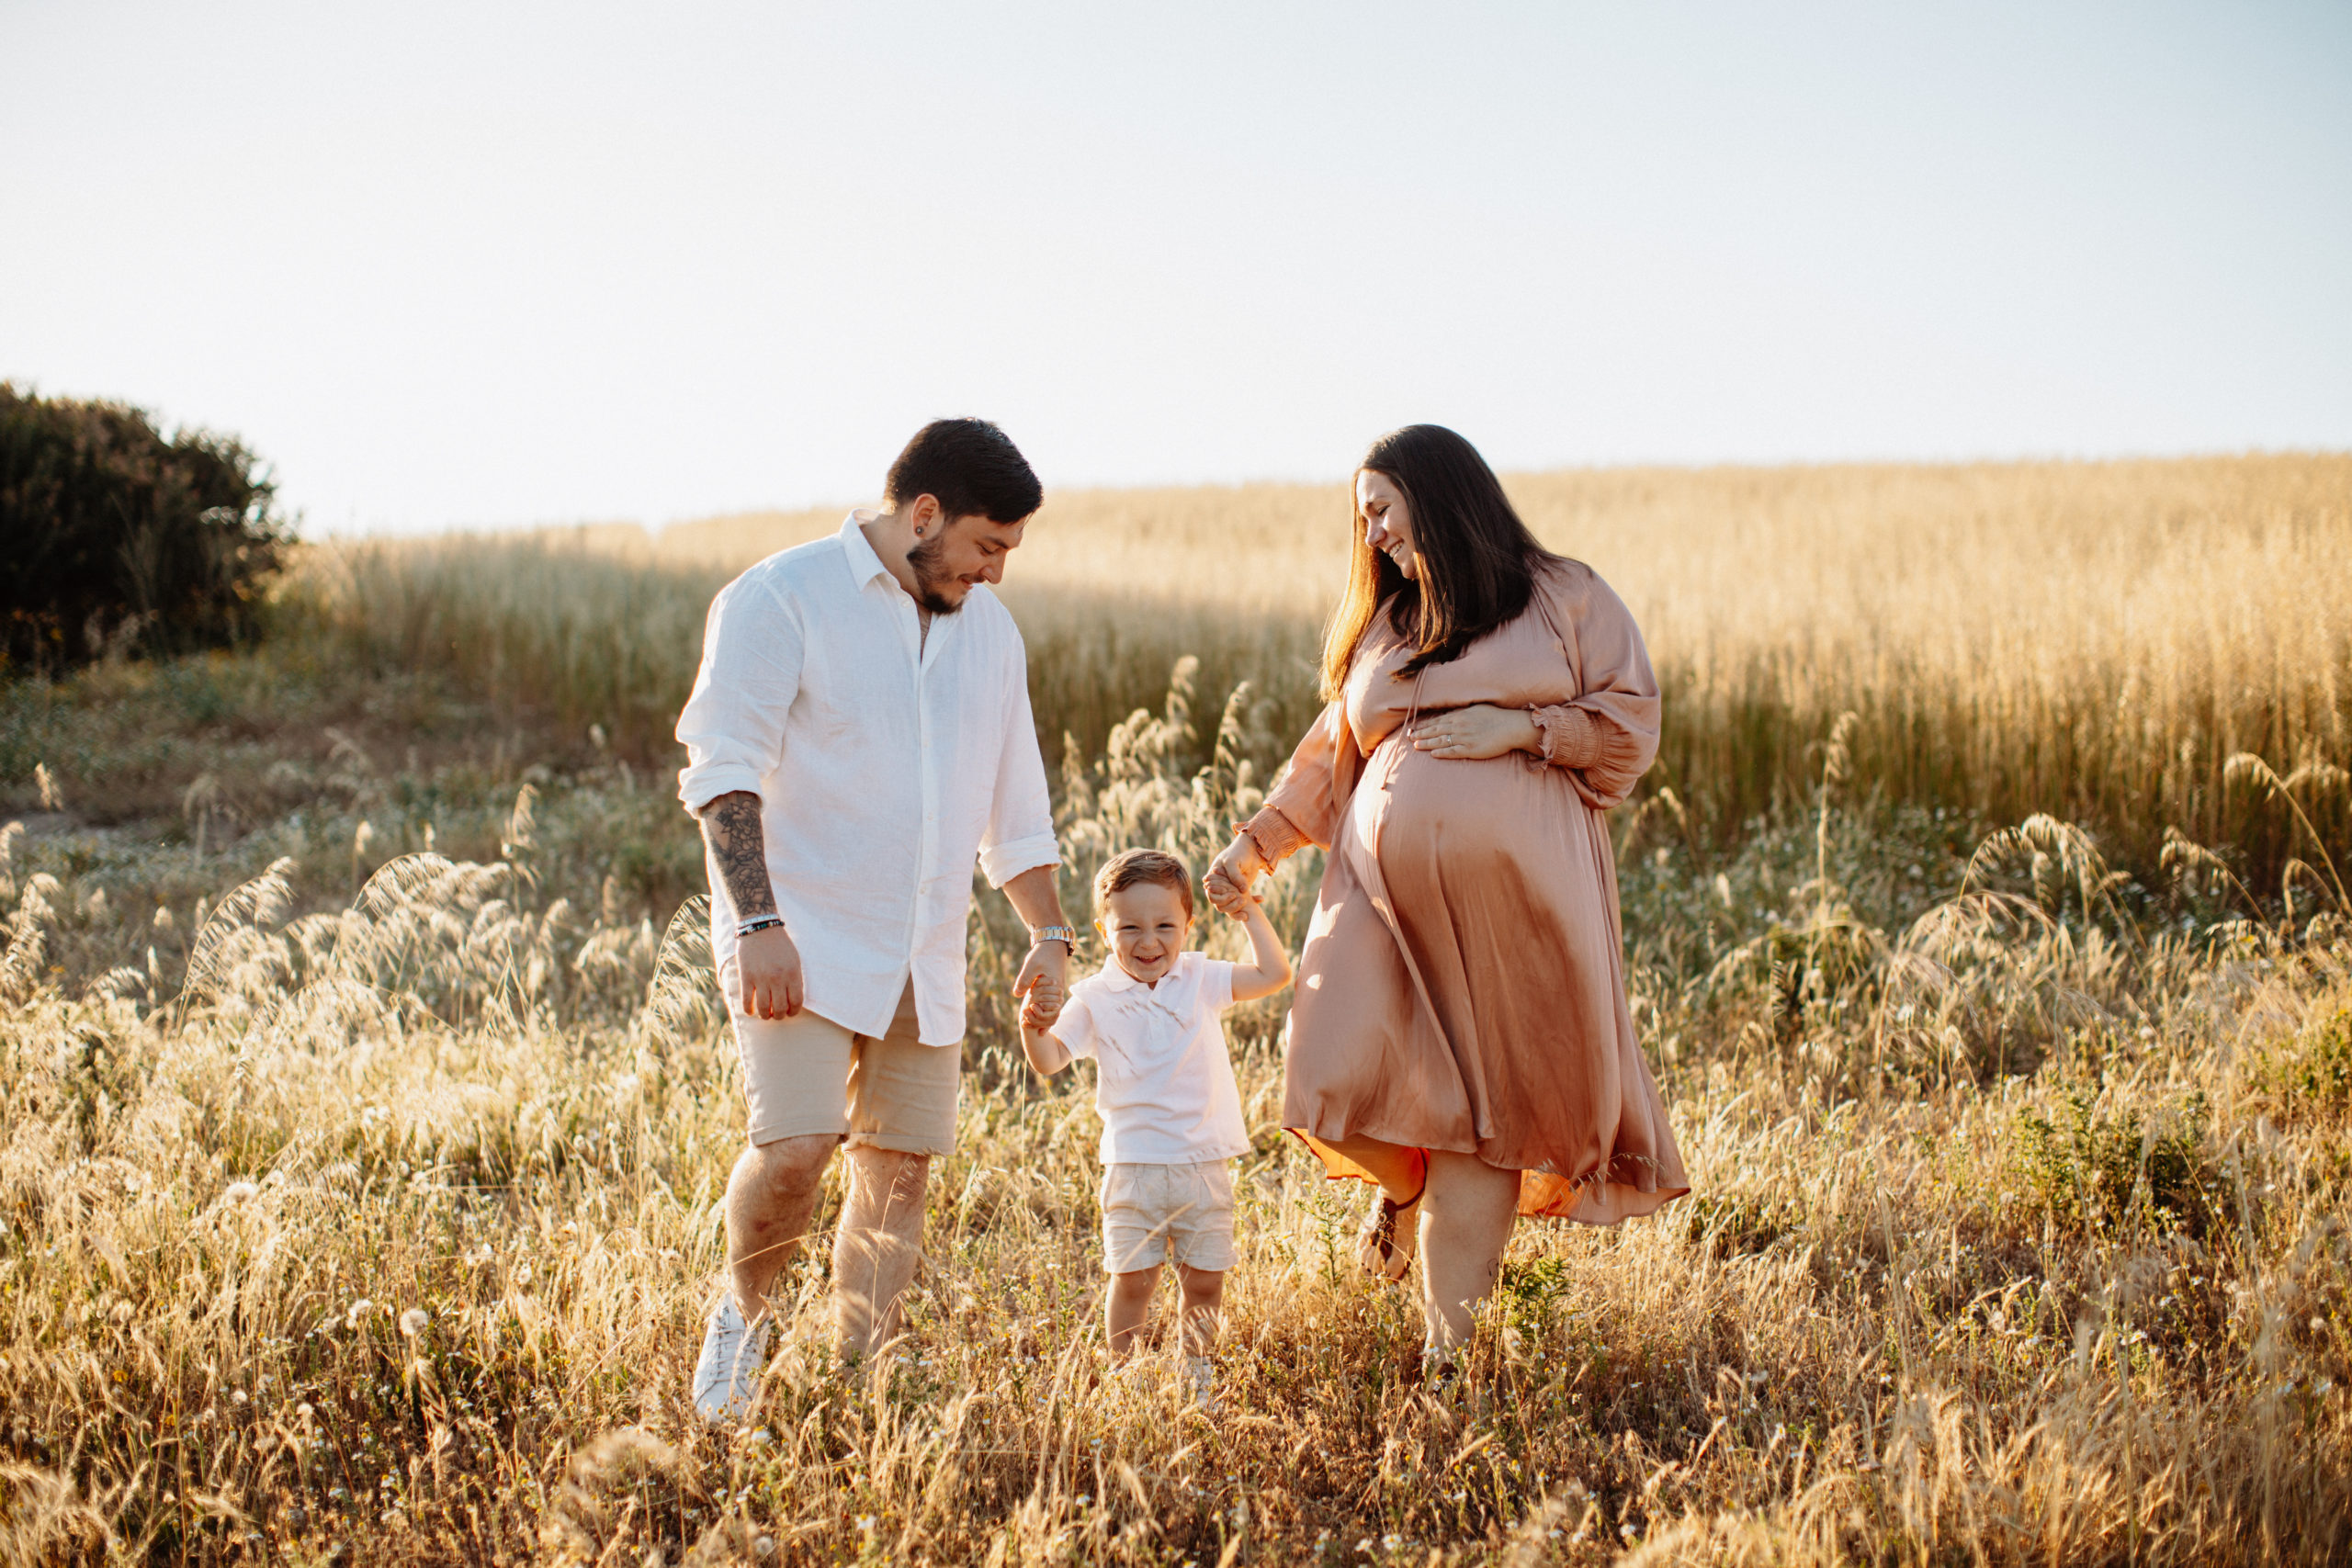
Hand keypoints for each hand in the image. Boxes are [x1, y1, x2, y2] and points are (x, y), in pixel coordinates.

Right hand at [736, 925, 804, 1019]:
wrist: (760, 928)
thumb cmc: (780, 944)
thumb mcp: (794, 959)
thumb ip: (795, 979)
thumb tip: (793, 1000)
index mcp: (793, 973)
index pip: (796, 1002)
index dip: (793, 1011)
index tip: (790, 1012)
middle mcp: (778, 978)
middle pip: (780, 1008)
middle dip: (779, 1016)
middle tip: (776, 1014)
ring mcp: (761, 978)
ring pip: (763, 1008)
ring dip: (765, 1015)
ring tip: (765, 1014)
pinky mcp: (746, 977)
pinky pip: (747, 1000)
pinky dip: (749, 1010)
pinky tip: (751, 1011)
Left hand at [1014, 939, 1068, 1021]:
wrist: (1052, 943)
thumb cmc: (1042, 954)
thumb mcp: (1031, 966)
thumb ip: (1024, 980)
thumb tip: (1016, 994)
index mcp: (1055, 988)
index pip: (1049, 1010)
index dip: (1037, 1017)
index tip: (1025, 1018)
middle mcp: (1058, 991)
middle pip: (1051, 1013)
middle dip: (1038, 1020)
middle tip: (1023, 1023)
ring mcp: (1056, 989)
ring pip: (1050, 1009)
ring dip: (1039, 1016)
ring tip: (1025, 1021)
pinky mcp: (1052, 987)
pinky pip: (1048, 1002)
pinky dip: (1040, 1008)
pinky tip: (1030, 1011)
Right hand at [1205, 834, 1268, 915]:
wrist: (1252, 851)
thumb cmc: (1238, 853)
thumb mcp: (1233, 861)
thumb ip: (1235, 875)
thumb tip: (1243, 891)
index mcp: (1213, 880)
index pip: (1211, 895)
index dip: (1220, 897)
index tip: (1231, 893)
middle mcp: (1220, 888)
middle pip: (1220, 904)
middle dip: (1230, 905)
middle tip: (1242, 899)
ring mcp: (1231, 891)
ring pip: (1231, 907)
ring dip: (1239, 907)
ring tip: (1248, 900)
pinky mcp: (1242, 893)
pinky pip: (1245, 903)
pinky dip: (1253, 902)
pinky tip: (1260, 898)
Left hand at [1409, 704, 1539, 760]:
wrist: (1511, 727)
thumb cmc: (1497, 716)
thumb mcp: (1478, 708)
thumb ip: (1463, 711)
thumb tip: (1453, 712)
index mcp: (1461, 715)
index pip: (1438, 720)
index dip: (1424, 725)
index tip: (1414, 727)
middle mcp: (1460, 726)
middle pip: (1435, 730)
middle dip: (1421, 734)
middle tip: (1409, 737)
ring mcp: (1464, 738)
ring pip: (1441, 741)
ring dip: (1427, 743)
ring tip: (1416, 745)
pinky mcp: (1471, 749)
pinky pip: (1453, 752)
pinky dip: (1442, 753)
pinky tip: (1432, 754)